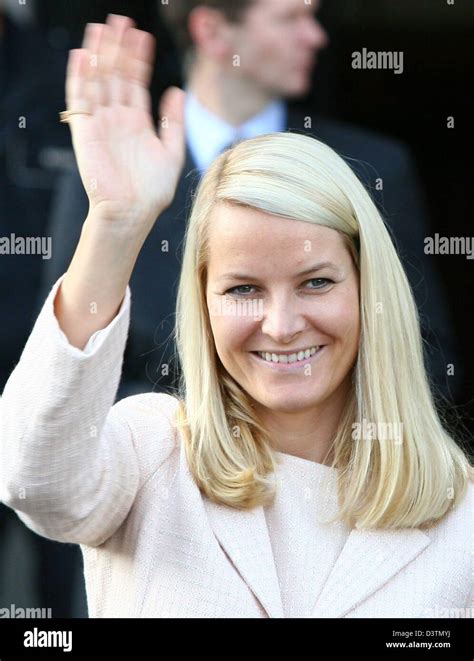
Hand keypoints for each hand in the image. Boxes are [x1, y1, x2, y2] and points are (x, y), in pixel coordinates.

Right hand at [64, 14, 184, 233]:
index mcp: (137, 122)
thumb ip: (173, 122)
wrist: (131, 213)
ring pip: (97, 81)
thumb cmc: (152, 191)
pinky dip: (80, 78)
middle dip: (117, 48)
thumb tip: (177, 90)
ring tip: (101, 28)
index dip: (138, 59)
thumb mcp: (172, 153)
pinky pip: (80, 100)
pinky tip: (84, 56)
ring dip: (99, 55)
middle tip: (120, 20)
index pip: (135, 82)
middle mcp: (117, 118)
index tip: (142, 35)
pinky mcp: (85, 132)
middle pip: (115, 75)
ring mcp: (100, 123)